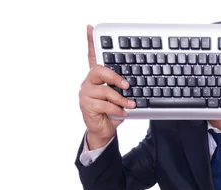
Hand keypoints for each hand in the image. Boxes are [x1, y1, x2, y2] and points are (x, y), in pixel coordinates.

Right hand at [79, 25, 136, 148]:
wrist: (103, 130)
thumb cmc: (112, 111)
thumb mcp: (119, 96)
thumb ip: (123, 87)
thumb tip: (135, 82)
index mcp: (96, 77)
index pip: (92, 56)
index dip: (90, 42)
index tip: (90, 28)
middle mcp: (88, 83)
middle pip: (98, 70)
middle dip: (115, 77)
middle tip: (127, 85)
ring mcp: (86, 94)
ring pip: (105, 91)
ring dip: (121, 99)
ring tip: (131, 104)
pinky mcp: (86, 106)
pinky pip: (105, 105)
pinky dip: (118, 110)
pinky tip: (123, 113)